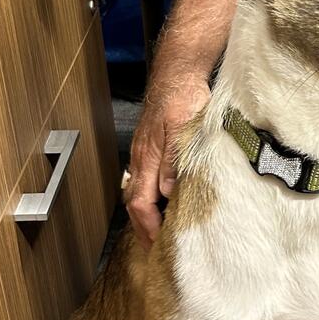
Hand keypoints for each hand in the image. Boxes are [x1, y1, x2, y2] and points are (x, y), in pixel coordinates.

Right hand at [125, 75, 210, 247]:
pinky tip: (162, 199)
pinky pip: (145, 178)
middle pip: (135, 201)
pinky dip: (150, 196)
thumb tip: (168, 192)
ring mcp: (144, 151)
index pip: (141, 202)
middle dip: (143, 226)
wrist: (177, 73)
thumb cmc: (182, 97)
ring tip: (158, 230)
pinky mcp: (151, 145)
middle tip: (155, 247)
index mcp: (148, 158)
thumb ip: (173, 160)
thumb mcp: (183, 129)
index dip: (148, 225)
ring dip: (146, 213)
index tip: (157, 242)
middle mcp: (141, 158)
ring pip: (139, 190)